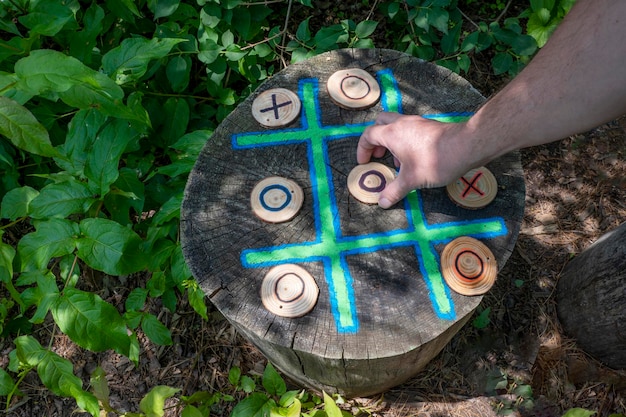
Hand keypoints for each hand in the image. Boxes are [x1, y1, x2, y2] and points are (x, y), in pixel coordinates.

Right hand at [357, 112, 476, 207]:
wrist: (465, 146)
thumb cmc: (434, 161)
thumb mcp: (411, 180)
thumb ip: (394, 191)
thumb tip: (382, 203)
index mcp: (392, 133)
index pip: (368, 135)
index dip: (362, 149)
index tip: (364, 162)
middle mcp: (402, 123)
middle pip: (380, 123)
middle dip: (376, 139)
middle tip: (379, 155)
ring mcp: (417, 122)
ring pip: (396, 125)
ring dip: (392, 140)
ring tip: (398, 161)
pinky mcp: (430, 126)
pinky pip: (410, 129)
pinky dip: (406, 140)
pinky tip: (415, 158)